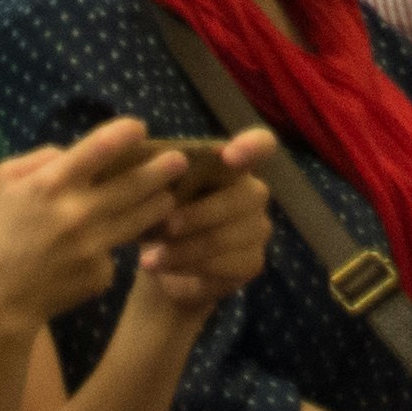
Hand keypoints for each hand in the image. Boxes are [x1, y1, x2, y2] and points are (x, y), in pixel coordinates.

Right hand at [0, 119, 193, 331]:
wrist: (4, 296)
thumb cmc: (4, 231)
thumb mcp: (6, 181)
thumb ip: (41, 158)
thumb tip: (73, 151)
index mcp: (51, 184)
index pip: (99, 148)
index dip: (125, 133)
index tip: (140, 128)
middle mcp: (77, 213)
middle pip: (133, 184)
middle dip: (162, 169)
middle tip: (180, 159)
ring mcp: (92, 246)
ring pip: (139, 218)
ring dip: (159, 203)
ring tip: (169, 195)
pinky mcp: (102, 273)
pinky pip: (117, 250)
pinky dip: (118, 243)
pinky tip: (117, 241)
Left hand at [136, 132, 277, 304]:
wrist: (163, 265)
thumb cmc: (161, 215)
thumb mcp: (157, 192)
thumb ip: (164, 175)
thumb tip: (152, 165)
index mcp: (233, 164)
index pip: (262, 145)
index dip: (252, 146)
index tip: (229, 156)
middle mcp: (253, 193)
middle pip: (242, 197)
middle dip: (198, 214)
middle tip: (164, 227)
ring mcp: (258, 229)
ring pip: (226, 236)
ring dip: (184, 247)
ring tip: (149, 256)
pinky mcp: (252, 262)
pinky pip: (224, 264)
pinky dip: (187, 265)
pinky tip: (163, 265)